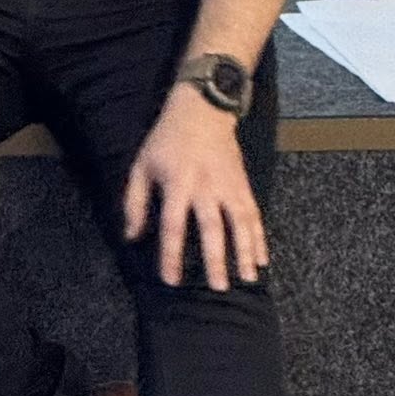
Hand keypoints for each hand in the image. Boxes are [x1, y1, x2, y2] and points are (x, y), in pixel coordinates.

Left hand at [123, 85, 267, 291]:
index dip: (171, 255)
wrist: (203, 108)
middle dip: (217, 259)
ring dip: (246, 251)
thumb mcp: (142, 165)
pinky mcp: (242, 184)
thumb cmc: (167, 139)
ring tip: (249, 278)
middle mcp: (206, 187)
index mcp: (177, 183)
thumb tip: (131, 236)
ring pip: (240, 223)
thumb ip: (135, 203)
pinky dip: (260, 237)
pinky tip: (263, 258)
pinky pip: (254, 214)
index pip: (174, 225)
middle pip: (212, 228)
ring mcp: (228, 185)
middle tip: (219, 287)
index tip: (171, 280)